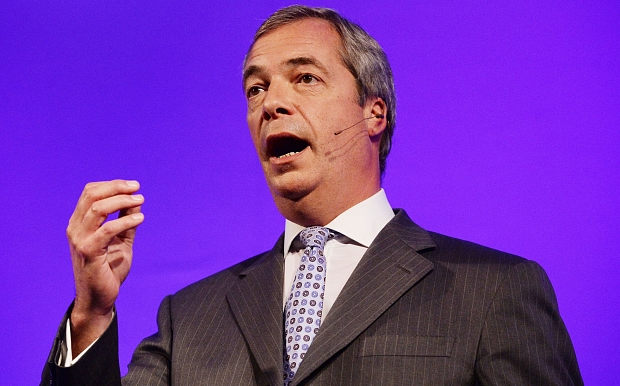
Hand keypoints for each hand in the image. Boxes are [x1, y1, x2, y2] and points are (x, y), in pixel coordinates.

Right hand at [67, 179, 144, 354]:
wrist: (99, 299)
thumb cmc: (109, 269)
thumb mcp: (121, 239)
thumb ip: (126, 220)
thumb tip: (136, 199)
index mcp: (80, 223)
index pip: (90, 192)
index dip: (112, 185)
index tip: (133, 186)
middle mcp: (75, 228)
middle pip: (92, 196)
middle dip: (116, 188)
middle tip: (137, 189)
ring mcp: (79, 240)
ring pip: (97, 209)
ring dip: (121, 201)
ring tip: (140, 201)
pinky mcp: (88, 252)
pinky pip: (107, 230)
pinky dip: (125, 221)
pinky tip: (140, 219)